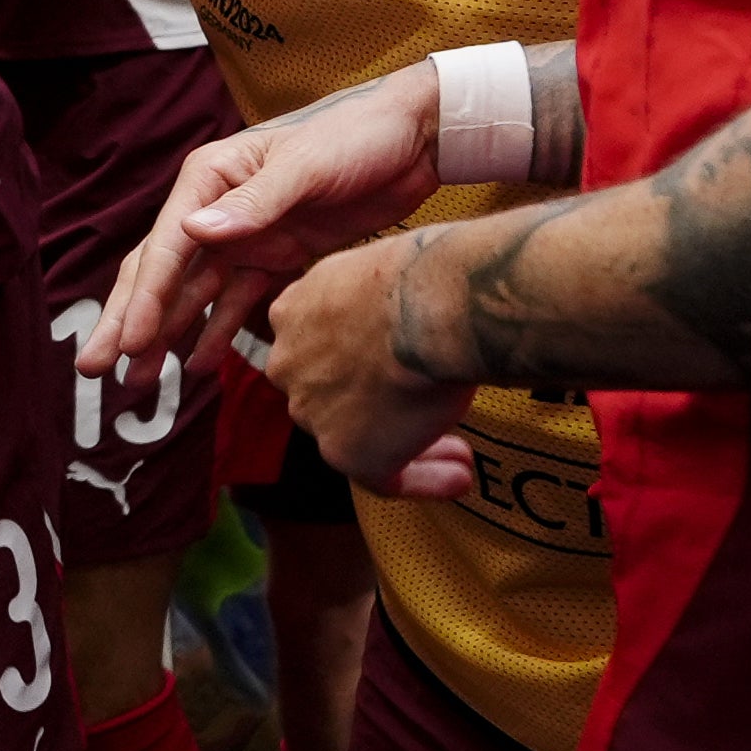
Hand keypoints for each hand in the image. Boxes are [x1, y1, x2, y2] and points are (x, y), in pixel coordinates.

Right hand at [80, 68, 442, 376]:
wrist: (419, 138)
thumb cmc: (360, 135)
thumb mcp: (307, 164)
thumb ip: (256, 202)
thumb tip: (196, 231)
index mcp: (211, 177)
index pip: (167, 246)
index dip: (143, 299)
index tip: (128, 344)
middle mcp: (217, 209)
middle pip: (161, 273)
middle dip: (129, 323)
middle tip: (95, 369)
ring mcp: (246, 237)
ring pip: (192, 296)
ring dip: (164, 336)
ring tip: (138, 382)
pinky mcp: (277, 257)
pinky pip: (237, 304)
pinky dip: (216, 333)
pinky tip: (197, 367)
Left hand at [261, 239, 477, 499]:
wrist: (425, 305)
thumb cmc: (420, 273)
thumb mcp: (383, 269)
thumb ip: (382, 297)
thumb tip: (420, 303)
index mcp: (294, 311)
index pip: (319, 343)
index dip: (358, 359)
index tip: (399, 365)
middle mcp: (290, 364)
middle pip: (330, 393)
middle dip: (374, 407)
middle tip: (422, 413)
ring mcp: (313, 411)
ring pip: (357, 438)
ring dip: (405, 446)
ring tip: (459, 455)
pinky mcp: (346, 452)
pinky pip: (384, 477)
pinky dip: (423, 481)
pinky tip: (460, 480)